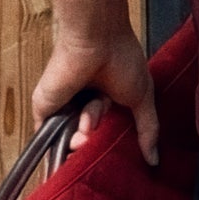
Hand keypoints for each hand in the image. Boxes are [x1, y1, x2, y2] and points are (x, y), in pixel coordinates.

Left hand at [31, 21, 158, 166]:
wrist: (95, 40)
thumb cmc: (122, 58)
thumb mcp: (142, 97)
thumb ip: (148, 129)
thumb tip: (154, 159)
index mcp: (106, 100)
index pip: (107, 133)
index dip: (112, 145)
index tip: (119, 155)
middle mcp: (84, 104)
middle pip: (89, 140)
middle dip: (96, 142)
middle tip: (98, 132)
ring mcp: (63, 108)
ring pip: (72, 141)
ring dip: (84, 135)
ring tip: (89, 119)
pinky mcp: (44, 110)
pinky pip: (50, 137)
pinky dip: (62, 138)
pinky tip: (77, 126)